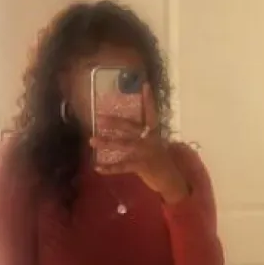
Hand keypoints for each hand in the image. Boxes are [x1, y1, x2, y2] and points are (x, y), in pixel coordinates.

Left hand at [90, 84, 188, 203]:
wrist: (172, 180)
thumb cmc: (161, 161)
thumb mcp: (155, 145)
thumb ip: (144, 136)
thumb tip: (128, 127)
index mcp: (154, 133)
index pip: (151, 113)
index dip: (149, 100)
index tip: (145, 84)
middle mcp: (150, 140)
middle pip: (130, 127)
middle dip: (114, 122)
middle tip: (98, 118)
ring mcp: (146, 152)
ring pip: (123, 145)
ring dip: (106, 142)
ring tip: (91, 140)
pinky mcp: (142, 166)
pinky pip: (123, 166)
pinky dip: (110, 168)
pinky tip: (97, 168)